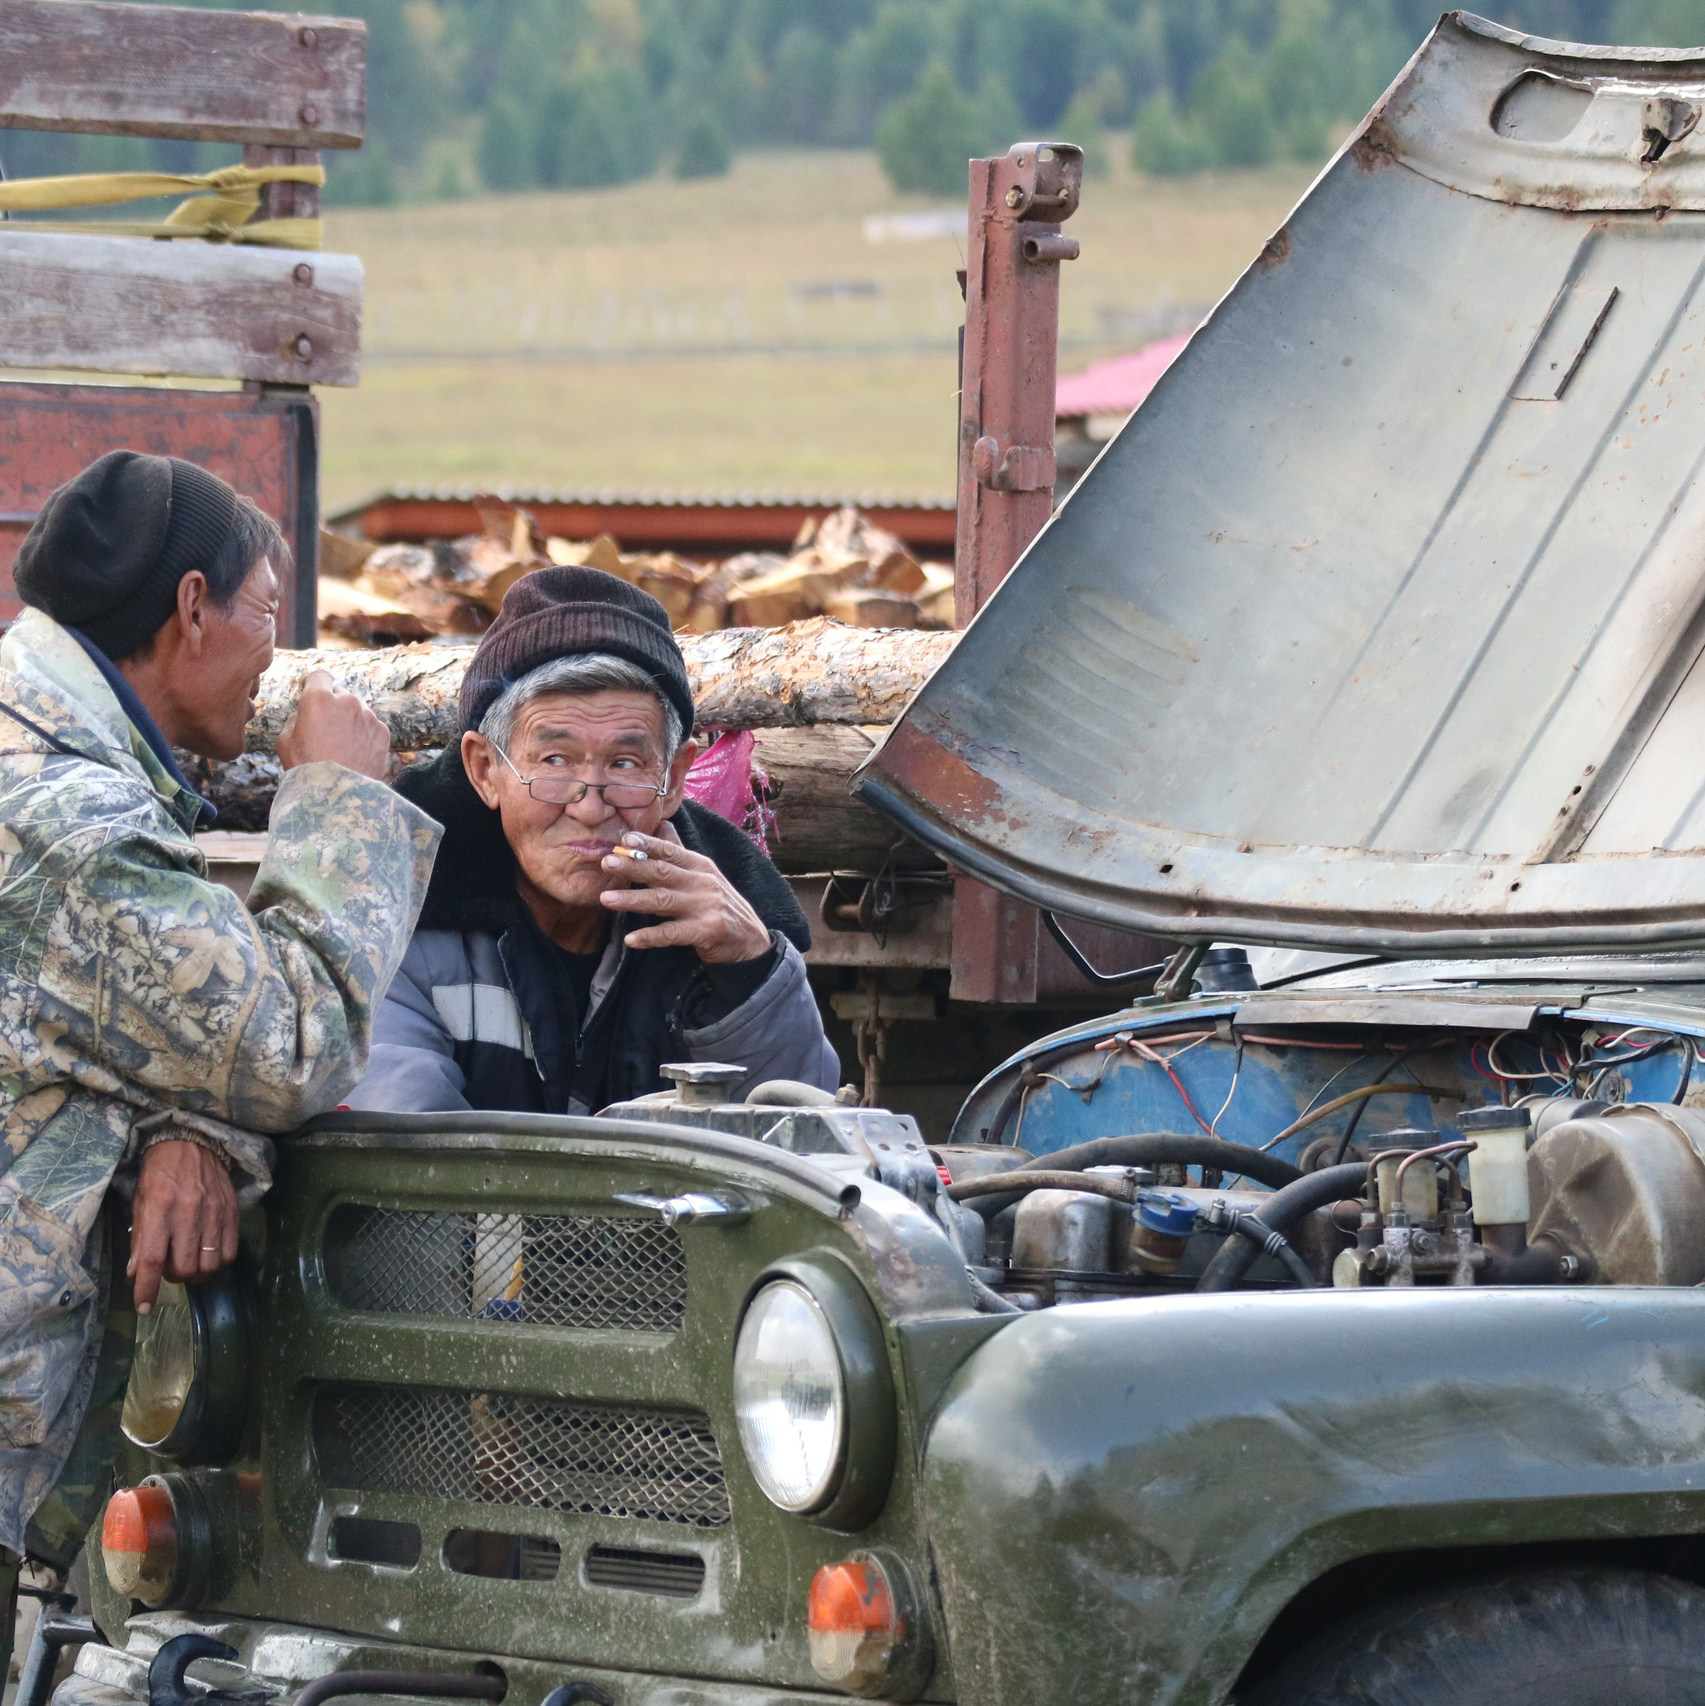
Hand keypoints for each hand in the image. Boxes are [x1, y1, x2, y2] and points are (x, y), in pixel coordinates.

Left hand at [128, 1141, 238, 1315]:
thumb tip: (136, 1272)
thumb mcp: (140, 1202)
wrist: (192, 1143)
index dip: (148, 1288)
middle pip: (184, 1267)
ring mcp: (214, 1213)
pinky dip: (218, 1263)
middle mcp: (188, 1212)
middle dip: (174, 1278)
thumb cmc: (159, 1173)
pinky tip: (208, 1255)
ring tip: (189, 1263)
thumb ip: (140, 1237)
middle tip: (169, 1269)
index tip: (144, 1306)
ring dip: (196, 1274)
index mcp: (159, 1209)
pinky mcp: (232, 1212)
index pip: (153, 1259)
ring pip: (209, 1265)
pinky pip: (230, 1252)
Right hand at [277, 669, 389, 778]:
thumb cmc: (307, 769)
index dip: (315, 683)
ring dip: (349, 720)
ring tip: (341, 746)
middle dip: (332, 706)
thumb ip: (296, 718)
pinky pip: (370, 725)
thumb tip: (304, 713)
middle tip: (325, 729)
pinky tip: (355, 753)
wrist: (340, 796)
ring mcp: (368, 715)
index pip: (319, 676)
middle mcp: (347, 701)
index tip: (313, 691)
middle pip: (339, 694)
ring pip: (356, 710)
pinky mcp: (383, 731)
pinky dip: (364, 734)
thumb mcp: (285, 741)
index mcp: (319, 698)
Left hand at [601, 826, 771, 963]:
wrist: (750, 940)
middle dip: (633, 867)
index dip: (648, 845)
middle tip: (607, 863)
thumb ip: (680, 853)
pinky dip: (651, 936)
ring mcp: (705, 906)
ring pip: (663, 900)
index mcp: (699, 866)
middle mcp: (702, 882)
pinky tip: (631, 939)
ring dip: (633, 900)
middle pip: (663, 872)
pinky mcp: (706, 931)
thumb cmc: (719, 905)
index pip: (671, 851)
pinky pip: (673, 933)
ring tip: (606, 899)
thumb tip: (663, 825)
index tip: (624, 839)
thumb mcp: (704, 875)